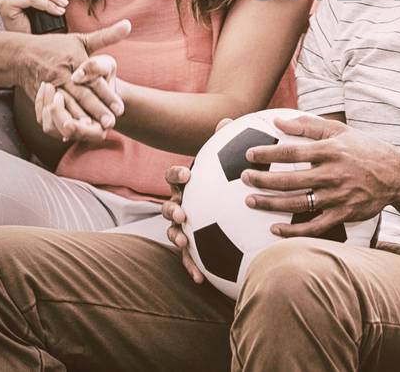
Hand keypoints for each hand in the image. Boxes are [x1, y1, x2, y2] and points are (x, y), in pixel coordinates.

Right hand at [11, 20, 131, 129]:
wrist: (21, 55)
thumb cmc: (56, 47)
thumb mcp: (81, 39)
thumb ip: (107, 35)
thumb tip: (128, 25)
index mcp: (74, 61)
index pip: (93, 80)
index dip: (107, 95)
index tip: (120, 108)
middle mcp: (62, 75)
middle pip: (81, 95)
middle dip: (96, 111)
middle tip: (111, 124)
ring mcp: (51, 87)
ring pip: (67, 106)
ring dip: (80, 119)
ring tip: (94, 131)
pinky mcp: (42, 97)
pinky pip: (53, 112)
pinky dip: (63, 121)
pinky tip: (73, 132)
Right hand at [163, 118, 234, 284]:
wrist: (231, 207)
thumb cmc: (228, 180)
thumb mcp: (228, 163)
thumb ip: (225, 145)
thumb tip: (226, 119)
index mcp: (188, 184)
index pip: (175, 176)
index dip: (177, 175)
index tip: (187, 175)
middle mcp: (181, 204)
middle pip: (168, 205)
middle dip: (172, 209)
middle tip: (183, 213)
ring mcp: (184, 226)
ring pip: (173, 232)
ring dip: (177, 238)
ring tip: (184, 244)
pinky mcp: (192, 247)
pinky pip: (189, 258)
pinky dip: (192, 268)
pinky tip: (200, 280)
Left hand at [238, 114, 399, 238]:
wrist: (398, 175)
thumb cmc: (365, 149)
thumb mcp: (340, 130)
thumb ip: (308, 125)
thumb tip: (278, 120)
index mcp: (330, 151)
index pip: (292, 152)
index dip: (268, 153)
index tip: (249, 154)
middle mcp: (333, 174)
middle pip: (290, 179)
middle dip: (263, 179)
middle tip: (244, 178)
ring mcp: (338, 196)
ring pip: (298, 203)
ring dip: (271, 204)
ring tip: (250, 201)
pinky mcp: (344, 214)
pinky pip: (314, 226)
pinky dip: (293, 231)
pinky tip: (274, 229)